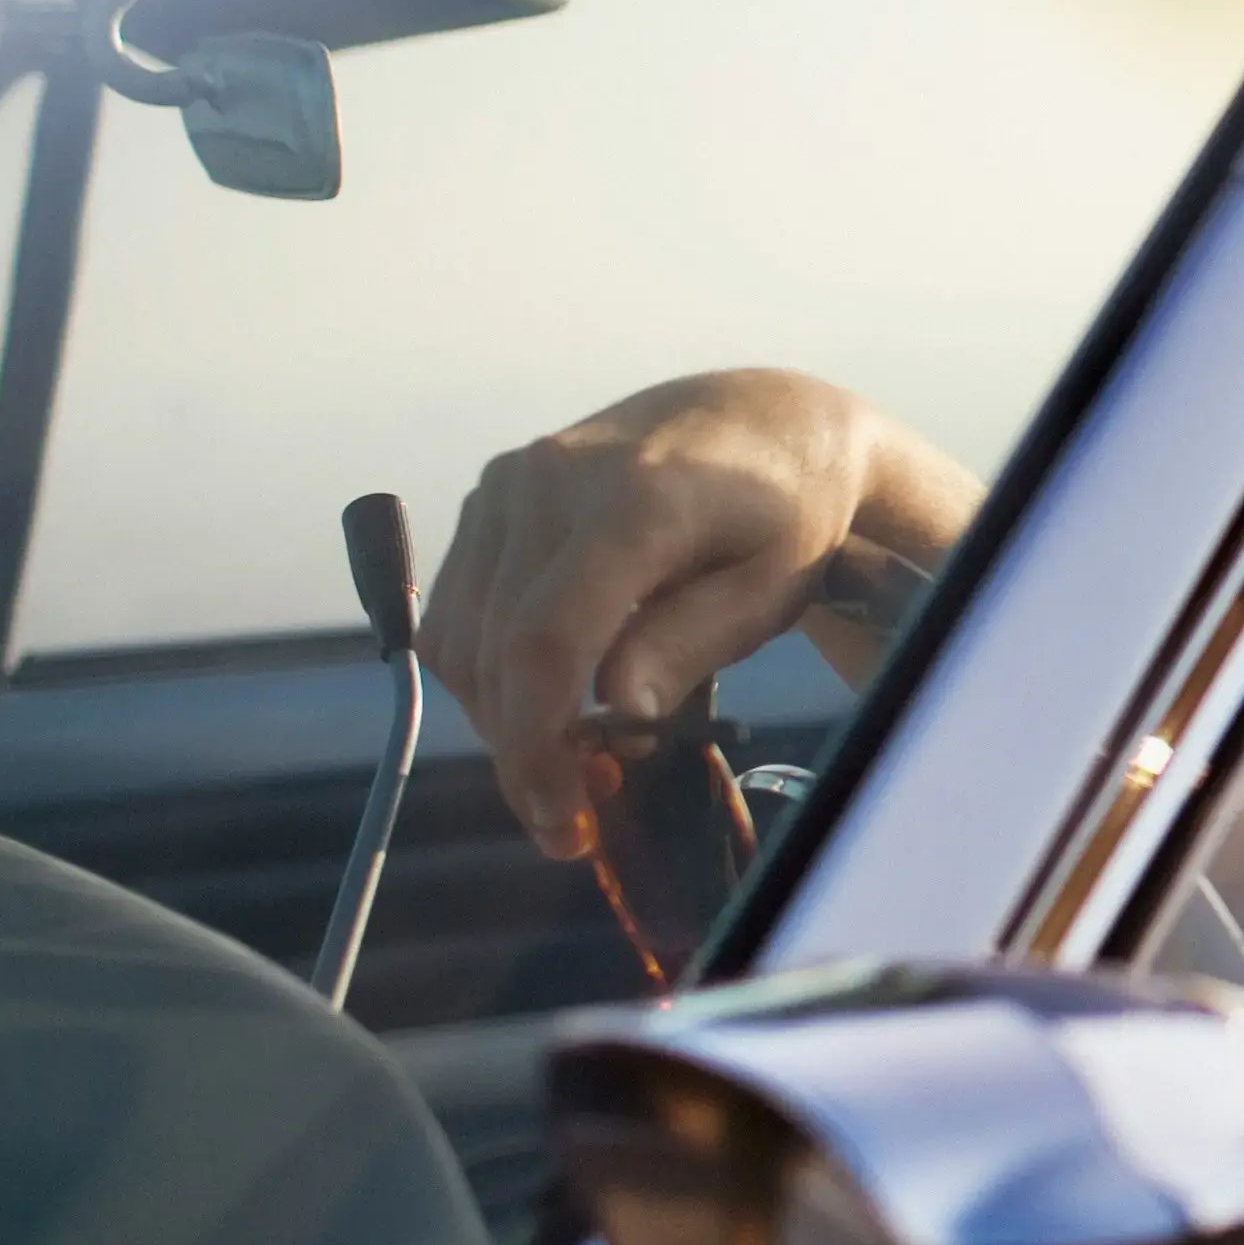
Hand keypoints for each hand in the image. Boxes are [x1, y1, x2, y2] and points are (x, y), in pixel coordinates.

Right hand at [419, 369, 978, 855]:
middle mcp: (548, 482)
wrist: (762, 421)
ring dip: (501, 721)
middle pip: (494, 653)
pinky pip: (458, 611)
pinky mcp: (491, 498)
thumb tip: (617, 708)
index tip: (562, 819)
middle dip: (523, 755)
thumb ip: (693, 640)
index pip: (545, 640)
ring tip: (574, 768)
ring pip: (460, 640)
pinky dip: (490, 675)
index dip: (537, 743)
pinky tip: (551, 706)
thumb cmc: (785, 512)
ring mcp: (508, 485)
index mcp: (631, 500)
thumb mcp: (773, 584)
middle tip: (576, 823)